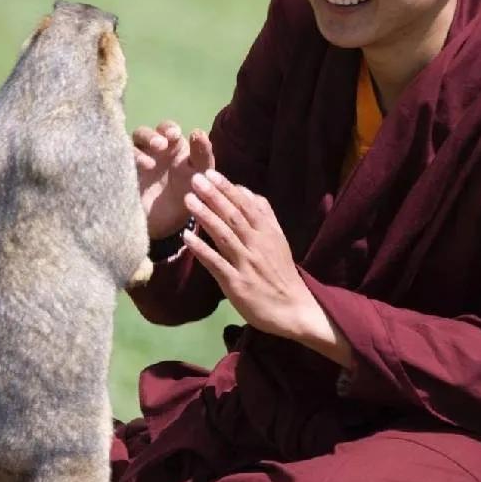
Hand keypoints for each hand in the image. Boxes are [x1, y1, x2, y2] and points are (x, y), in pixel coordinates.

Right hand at [132, 121, 214, 238]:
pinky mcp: (125, 173)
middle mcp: (152, 151)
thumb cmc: (188, 196)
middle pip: (146, 133)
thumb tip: (197, 131)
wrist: (169, 225)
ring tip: (150, 164)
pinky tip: (143, 169)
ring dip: (140, 148)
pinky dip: (130, 160)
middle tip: (161, 145)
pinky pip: (121, 160)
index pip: (168, 131)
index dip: (169, 129)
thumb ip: (202, 155)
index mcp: (172, 148)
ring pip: (132, 144)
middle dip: (151, 136)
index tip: (174, 135)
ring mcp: (136, 161)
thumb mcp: (200, 175)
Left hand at [182, 169, 351, 367]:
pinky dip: (201, 249)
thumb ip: (263, 215)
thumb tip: (245, 190)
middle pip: (234, 216)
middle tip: (196, 178)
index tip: (211, 173)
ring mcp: (246, 264)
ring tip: (189, 199)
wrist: (293, 309)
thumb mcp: (278, 239)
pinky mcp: (236, 284)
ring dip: (206, 216)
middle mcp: (257, 245)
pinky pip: (216, 263)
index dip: (228, 188)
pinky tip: (186, 237)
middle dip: (214, 196)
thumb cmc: (281, 272)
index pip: (247, 205)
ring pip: (224, 235)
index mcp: (268, 232)